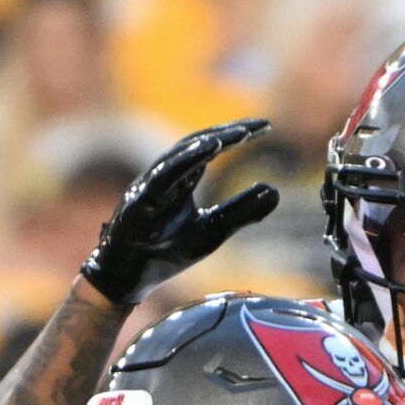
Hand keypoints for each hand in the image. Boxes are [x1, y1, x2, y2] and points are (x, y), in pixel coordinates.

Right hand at [79, 119, 279, 306]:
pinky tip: (208, 149)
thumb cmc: (166, 252)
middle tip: (259, 126)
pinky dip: (185, 161)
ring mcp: (149, 186)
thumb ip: (241, 212)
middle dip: (228, 132)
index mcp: (180, 179)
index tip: (266, 127)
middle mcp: (164, 176)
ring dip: (208, 142)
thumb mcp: (212, 231)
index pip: (210, 147)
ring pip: (179, 155)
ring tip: (237, 134)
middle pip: (197, 143)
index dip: (236, 135)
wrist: (128, 279)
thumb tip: (275, 191)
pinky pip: (162, 176)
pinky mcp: (138, 202)